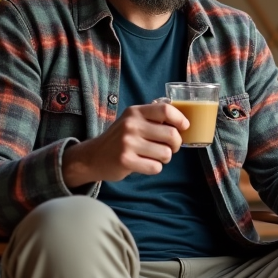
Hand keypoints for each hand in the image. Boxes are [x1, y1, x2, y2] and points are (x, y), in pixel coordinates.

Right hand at [62, 102, 187, 186]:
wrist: (93, 156)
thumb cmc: (120, 138)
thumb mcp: (132, 120)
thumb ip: (152, 117)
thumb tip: (182, 121)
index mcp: (135, 112)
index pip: (166, 110)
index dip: (180, 120)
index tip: (184, 127)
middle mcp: (131, 125)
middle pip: (171, 135)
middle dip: (176, 145)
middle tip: (170, 147)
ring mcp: (127, 143)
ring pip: (166, 154)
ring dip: (165, 158)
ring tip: (154, 156)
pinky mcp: (126, 161)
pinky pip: (156, 167)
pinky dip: (154, 168)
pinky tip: (144, 164)